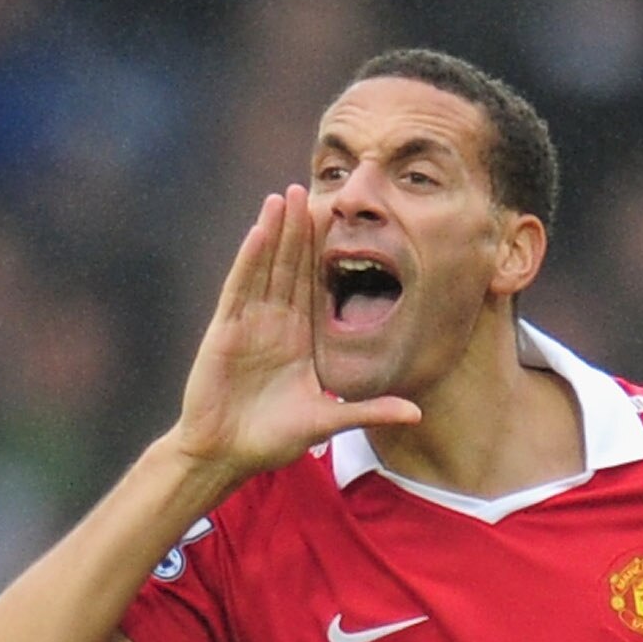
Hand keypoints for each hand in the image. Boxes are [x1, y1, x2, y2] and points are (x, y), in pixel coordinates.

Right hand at [170, 185, 420, 480]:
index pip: (312, 286)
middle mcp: (273, 324)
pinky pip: (239, 288)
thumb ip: (369, 411)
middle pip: (288, 267)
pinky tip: (259, 232)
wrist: (226, 454)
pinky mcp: (225, 331)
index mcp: (298, 338)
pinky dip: (249, 261)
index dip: (321, 253)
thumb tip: (417, 413)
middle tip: (308, 187)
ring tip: (283, 196)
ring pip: (264, 268)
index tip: (338, 220)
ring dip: (273, 232)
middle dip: (297, 229)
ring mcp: (248, 324)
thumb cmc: (271, 440)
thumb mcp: (328, 422)